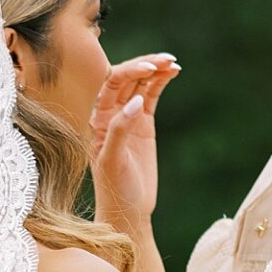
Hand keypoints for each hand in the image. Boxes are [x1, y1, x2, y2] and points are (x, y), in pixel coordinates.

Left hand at [91, 53, 178, 234]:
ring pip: (141, 84)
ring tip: (173, 64)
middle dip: (145, 66)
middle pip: (127, 78)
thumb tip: (136, 101)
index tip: (150, 70)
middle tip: (166, 60)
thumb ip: (120, 130)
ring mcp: (128, 117)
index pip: (111, 84)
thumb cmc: (114, 188)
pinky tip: (174, 72)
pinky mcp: (144, 124)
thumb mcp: (113, 161)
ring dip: (156, 71)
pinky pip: (152, 96)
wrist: (128, 210)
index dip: (130, 72)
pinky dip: (162, 83)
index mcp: (97, 118)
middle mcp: (110, 113)